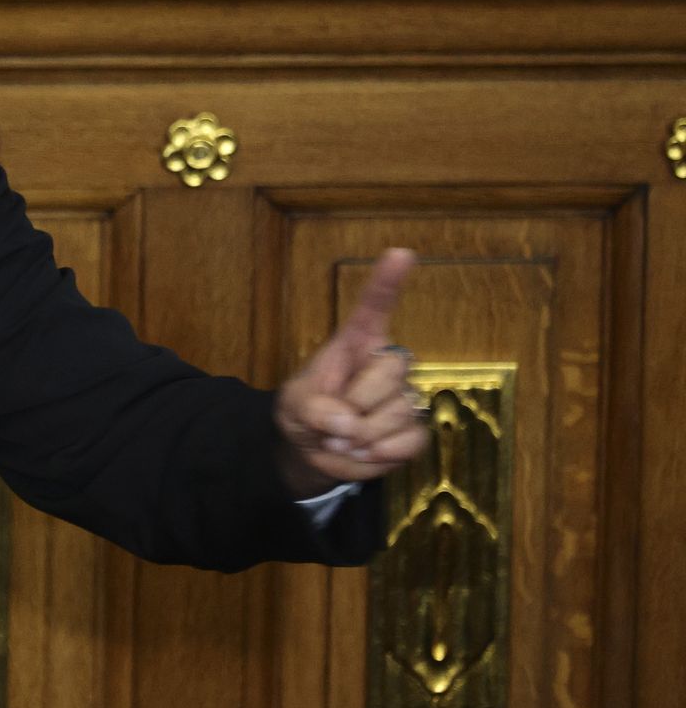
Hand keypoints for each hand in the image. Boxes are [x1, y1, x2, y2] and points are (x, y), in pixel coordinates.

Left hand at [274, 248, 427, 497]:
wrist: (311, 452)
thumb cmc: (304, 414)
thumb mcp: (294, 406)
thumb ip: (314, 409)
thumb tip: (348, 422)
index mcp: (356, 345)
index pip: (374, 308)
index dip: (387, 282)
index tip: (400, 253)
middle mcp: (386, 365)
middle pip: (391, 371)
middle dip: (356, 402)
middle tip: (332, 417)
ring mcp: (404, 398)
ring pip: (398, 412)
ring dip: (361, 435)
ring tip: (342, 436)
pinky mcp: (413, 432)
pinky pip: (410, 441)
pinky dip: (381, 454)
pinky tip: (363, 452)